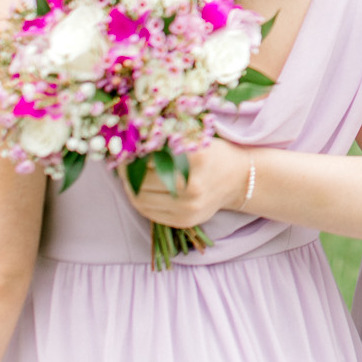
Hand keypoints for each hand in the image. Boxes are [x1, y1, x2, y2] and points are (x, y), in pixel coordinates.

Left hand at [125, 139, 251, 228]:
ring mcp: (187, 207)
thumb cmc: (215, 154)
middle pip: (141, 178)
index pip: (149, 156)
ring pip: (140, 198)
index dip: (132, 153)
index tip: (125, 147)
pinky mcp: (184, 221)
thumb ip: (166, 140)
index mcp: (195, 158)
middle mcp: (191, 185)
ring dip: (128, 185)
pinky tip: (138, 189)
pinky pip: (148, 212)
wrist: (240, 181)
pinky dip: (138, 199)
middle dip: (126, 169)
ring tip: (127, 175)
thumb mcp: (195, 139)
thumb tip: (131, 140)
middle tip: (121, 161)